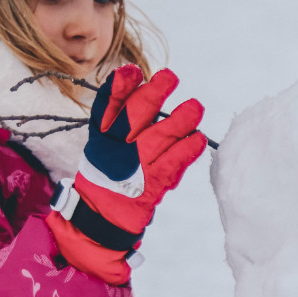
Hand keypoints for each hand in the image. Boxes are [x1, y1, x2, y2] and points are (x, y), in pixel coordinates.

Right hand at [47, 65, 206, 283]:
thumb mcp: (104, 150)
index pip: (107, 109)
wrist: (98, 225)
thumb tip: (146, 91)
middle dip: (153, 95)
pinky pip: (171, 166)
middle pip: (133, 118)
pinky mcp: (149, 188)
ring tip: (196, 107)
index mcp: (100, 140)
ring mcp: (132, 170)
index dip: (118, 88)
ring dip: (179, 121)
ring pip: (157, 139)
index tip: (131, 71)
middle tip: (171, 78)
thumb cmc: (108, 180)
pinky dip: (186, 151)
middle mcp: (114, 152)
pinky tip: (199, 139)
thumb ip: (121, 124)